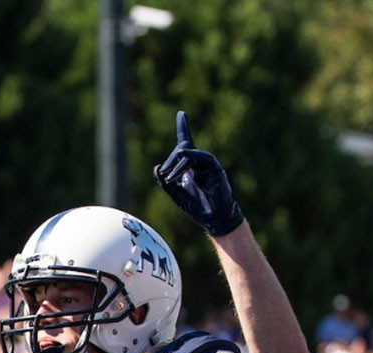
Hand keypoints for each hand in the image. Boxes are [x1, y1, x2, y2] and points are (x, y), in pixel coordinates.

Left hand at [153, 111, 243, 237]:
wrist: (214, 219)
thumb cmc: (197, 208)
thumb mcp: (176, 194)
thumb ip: (165, 182)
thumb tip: (157, 168)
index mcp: (191, 167)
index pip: (186, 146)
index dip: (184, 128)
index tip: (181, 114)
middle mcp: (199, 163)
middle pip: (184, 149)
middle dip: (172, 160)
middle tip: (165, 172)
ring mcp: (207, 164)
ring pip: (190, 155)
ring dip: (178, 164)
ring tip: (171, 176)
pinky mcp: (215, 168)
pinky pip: (203, 157)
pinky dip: (192, 155)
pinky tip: (182, 154)